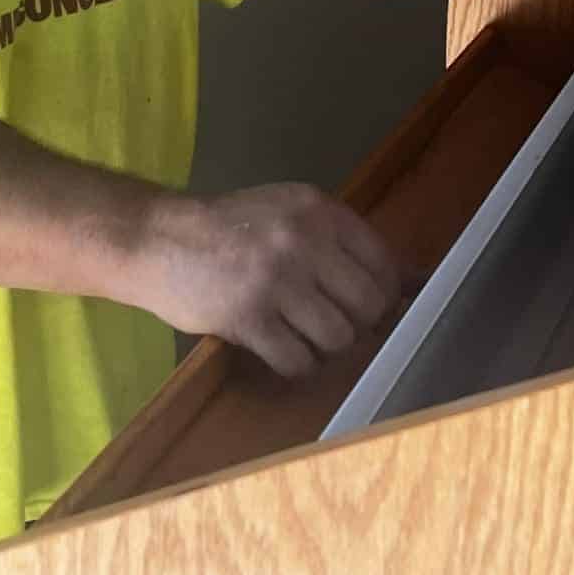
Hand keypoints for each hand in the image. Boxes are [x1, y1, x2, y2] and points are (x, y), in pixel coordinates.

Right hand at [128, 185, 406, 378]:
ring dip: (325, 347)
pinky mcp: (248, 316)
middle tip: (330, 325)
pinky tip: (279, 349)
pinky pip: (298, 360)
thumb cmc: (229, 228)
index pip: (384, 264)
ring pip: (338, 337)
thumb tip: (417, 281)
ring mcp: (276, 279)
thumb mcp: (288, 214)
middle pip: (368, 306)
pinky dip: (296, 364)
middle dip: (356, 325)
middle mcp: (303, 240)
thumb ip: (343, 243)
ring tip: (301, 336)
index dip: (383, 296)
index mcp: (319, 210)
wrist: (157, 238)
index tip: (365, 307)